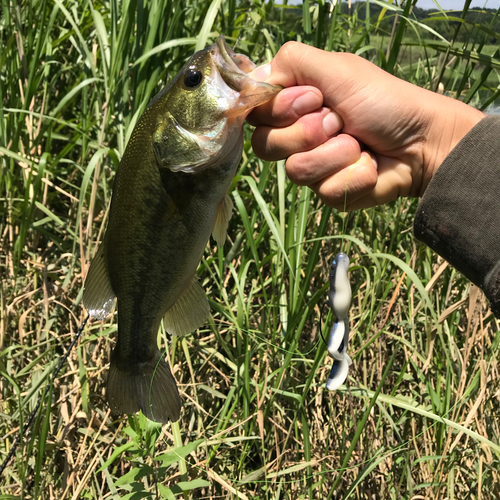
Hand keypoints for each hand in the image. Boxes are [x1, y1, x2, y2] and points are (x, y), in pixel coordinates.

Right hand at [248, 42, 484, 209]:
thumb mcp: (337, 68)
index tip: (313, 99)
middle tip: (339, 121)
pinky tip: (368, 165)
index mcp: (294, 105)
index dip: (279, 110)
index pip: (255, 114)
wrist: (422, 142)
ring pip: (296, 172)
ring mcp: (312, 167)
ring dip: (335, 154)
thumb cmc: (383, 101)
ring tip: (359, 144)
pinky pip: (324, 191)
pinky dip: (352, 175)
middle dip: (308, 132)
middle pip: (265, 146)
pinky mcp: (329, 193)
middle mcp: (296, 137)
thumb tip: (252, 77)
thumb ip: (291, 62)